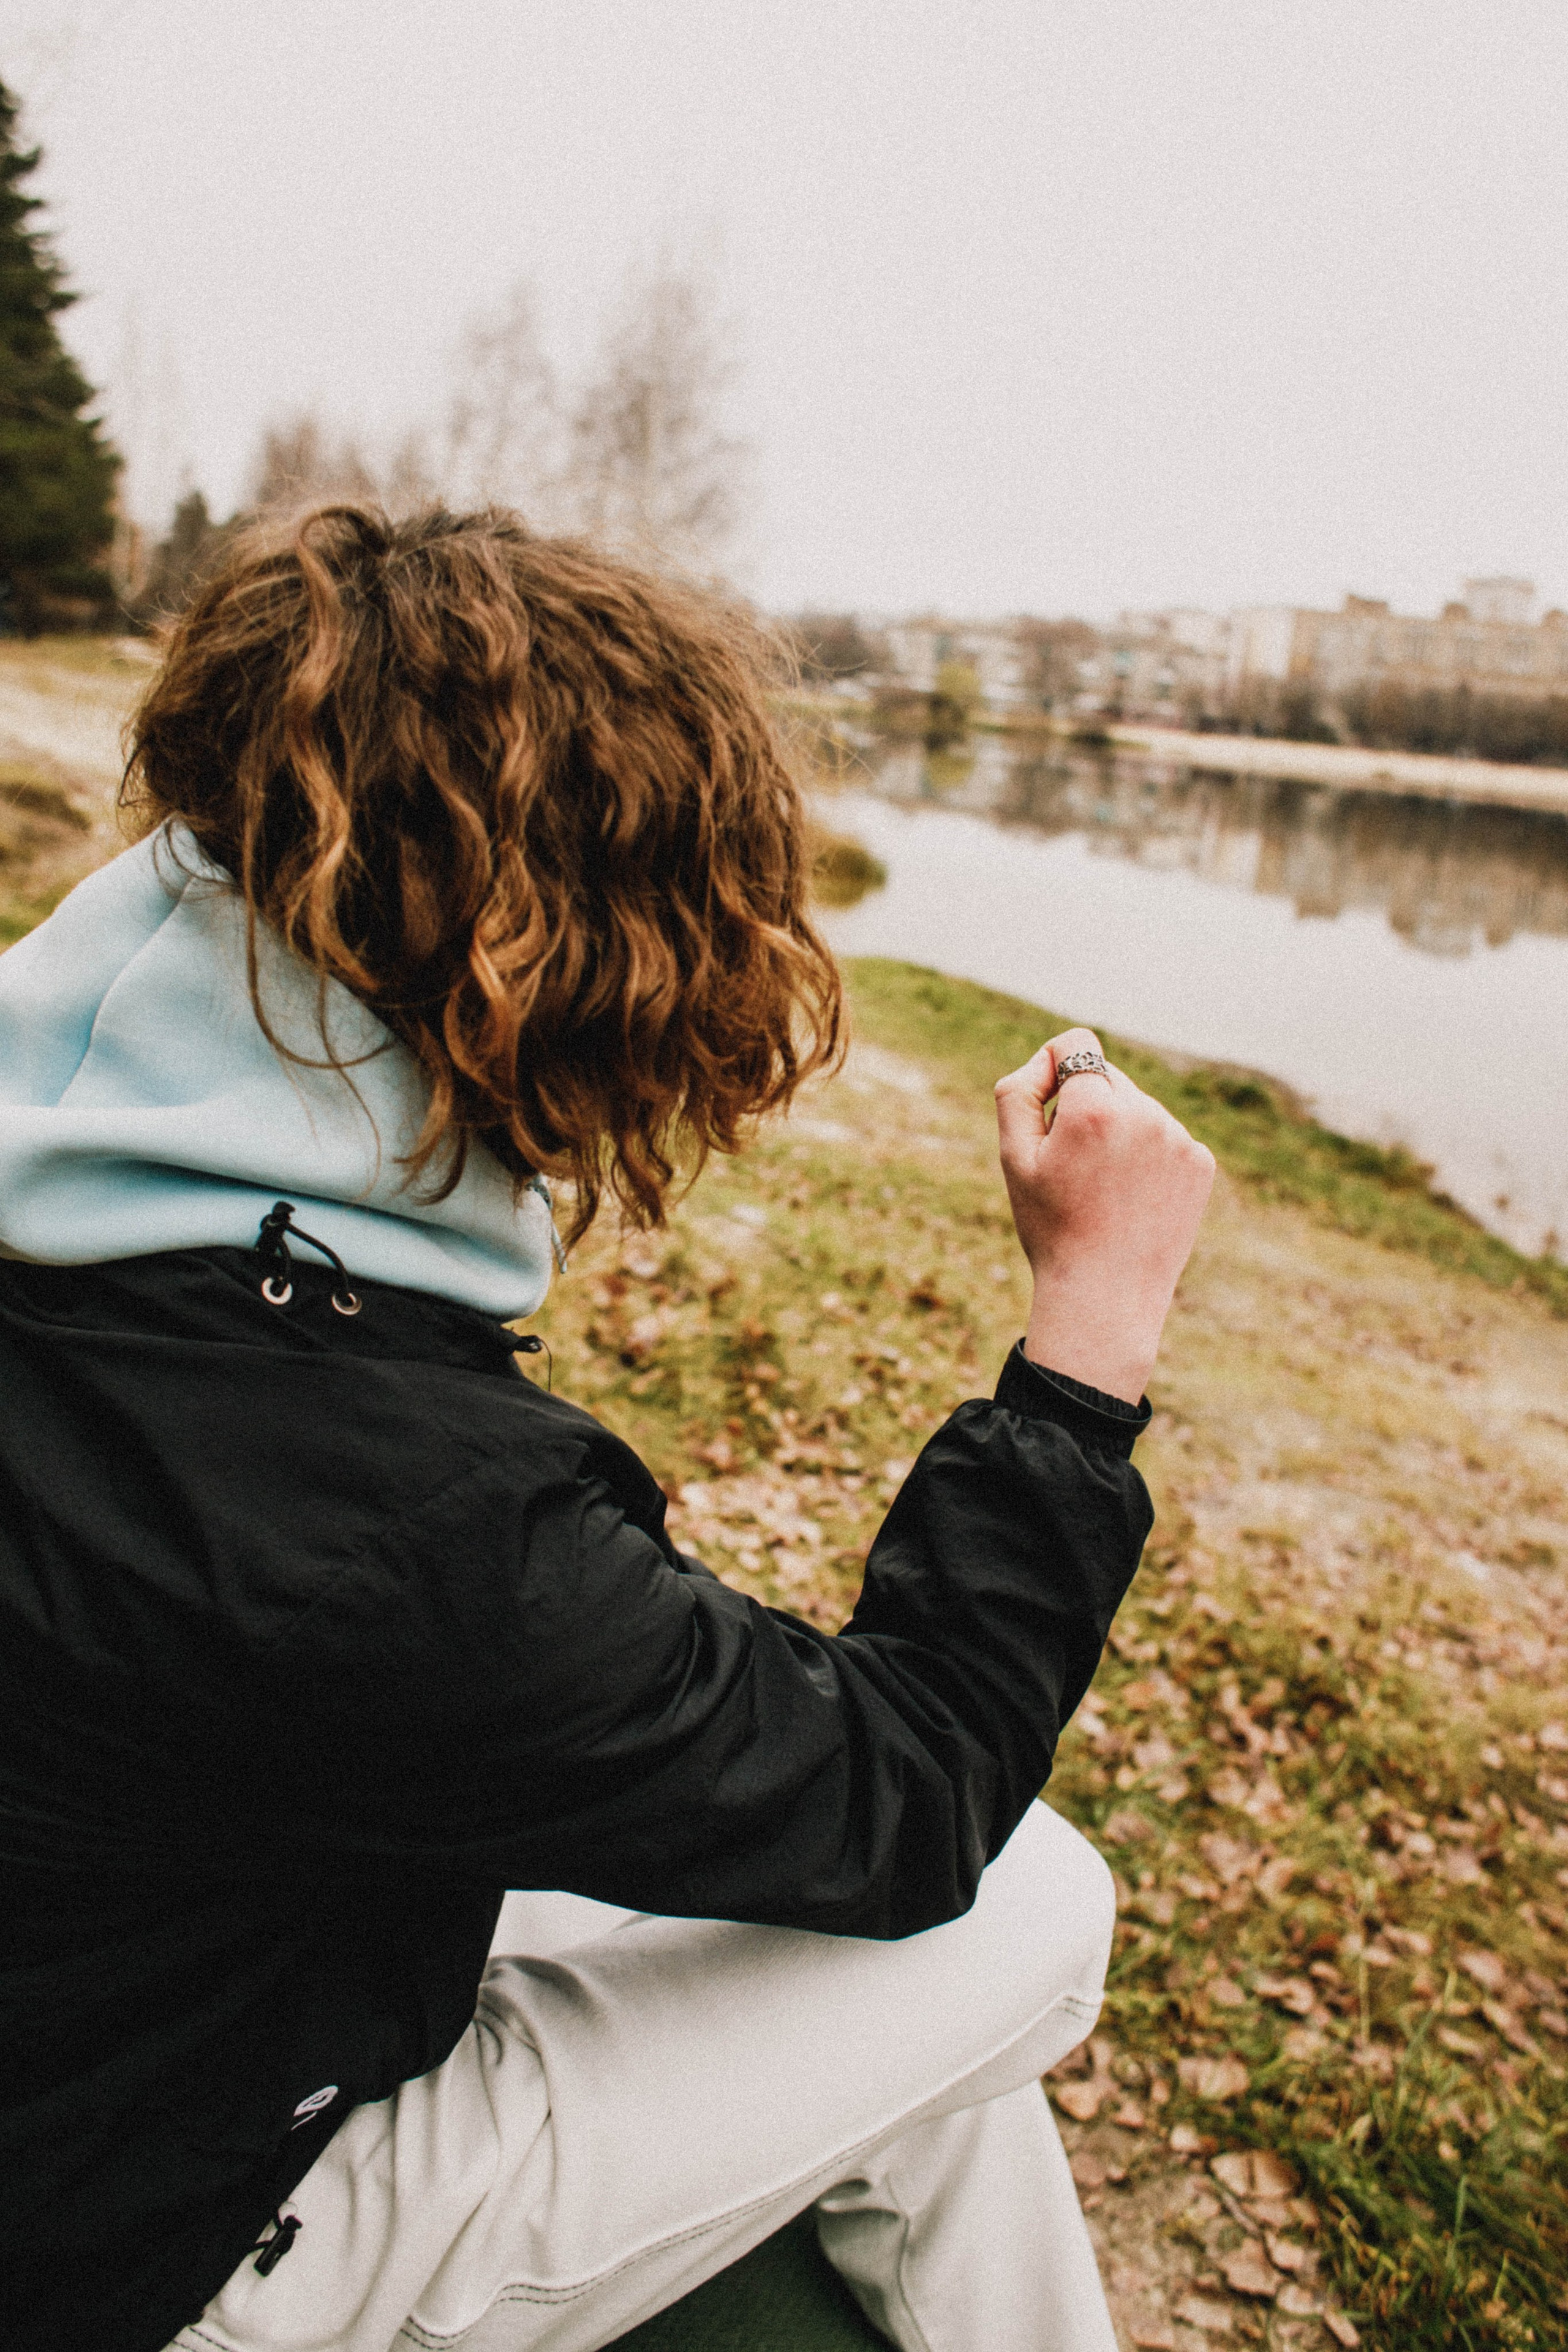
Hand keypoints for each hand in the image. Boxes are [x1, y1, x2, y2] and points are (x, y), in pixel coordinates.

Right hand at [994, 1027, 1214, 1404]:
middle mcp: (1143, 1112)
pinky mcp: (1200, 1162)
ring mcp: (1178, 1137)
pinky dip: (1147, 1157)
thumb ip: (1018, 1090)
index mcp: (1094, 1107)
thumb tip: (1050, 1058)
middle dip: (1085, 1107)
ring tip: (1105, 1189)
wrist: (1106, 1295)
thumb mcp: (1014, 1157)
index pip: (1076, 1044)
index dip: (1052, 1070)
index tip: (1047, 1113)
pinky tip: (1133, 1198)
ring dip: (1118, 1132)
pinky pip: (1165, 1137)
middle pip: (1107, 1078)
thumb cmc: (1051, 1227)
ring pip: (1137, 1108)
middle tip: (1072, 1167)